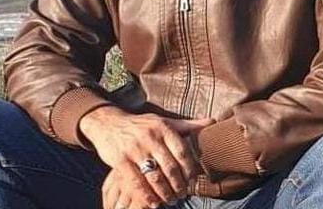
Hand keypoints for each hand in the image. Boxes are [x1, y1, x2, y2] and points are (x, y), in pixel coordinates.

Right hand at [79, 107, 213, 207]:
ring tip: (170, 200)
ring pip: (155, 177)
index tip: (193, 179)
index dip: (190, 169)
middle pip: (170, 167)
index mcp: (163, 127)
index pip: (182, 152)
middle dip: (179, 185)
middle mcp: (150, 137)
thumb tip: (213, 122)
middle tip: (182, 194)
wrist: (110, 123)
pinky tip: (154, 203)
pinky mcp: (120, 161)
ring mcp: (134, 149)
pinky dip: (147, 197)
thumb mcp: (164, 121)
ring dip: (165, 193)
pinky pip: (136, 183)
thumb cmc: (142, 125)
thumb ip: (188, 125)